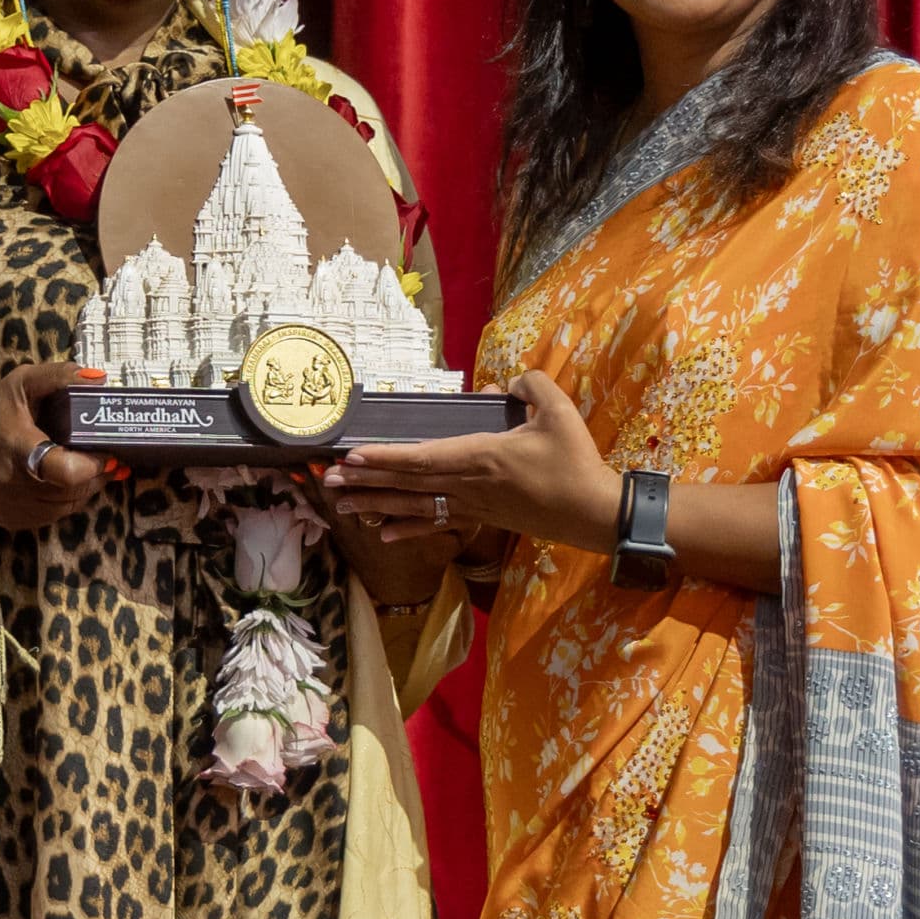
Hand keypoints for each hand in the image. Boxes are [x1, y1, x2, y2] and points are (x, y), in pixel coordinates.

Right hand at [0, 362, 115, 529]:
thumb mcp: (20, 384)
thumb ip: (58, 376)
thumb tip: (98, 378)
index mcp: (19, 449)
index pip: (65, 471)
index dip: (94, 465)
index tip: (110, 453)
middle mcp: (16, 485)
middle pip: (73, 491)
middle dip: (98, 476)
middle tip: (110, 459)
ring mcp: (14, 508)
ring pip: (67, 507)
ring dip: (87, 490)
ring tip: (95, 470)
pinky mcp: (12, 521)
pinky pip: (52, 516)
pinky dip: (67, 502)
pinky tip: (71, 484)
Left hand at [323, 372, 616, 553]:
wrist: (592, 513)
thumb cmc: (574, 462)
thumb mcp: (557, 411)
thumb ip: (529, 386)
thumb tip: (505, 385)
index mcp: (481, 456)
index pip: (422, 456)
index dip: (384, 456)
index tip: (352, 456)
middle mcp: (468, 484)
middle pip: (407, 483)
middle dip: (366, 482)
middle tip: (327, 481)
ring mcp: (473, 505)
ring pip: (415, 505)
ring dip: (377, 504)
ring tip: (343, 506)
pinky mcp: (481, 518)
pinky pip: (437, 524)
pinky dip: (408, 528)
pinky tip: (382, 533)